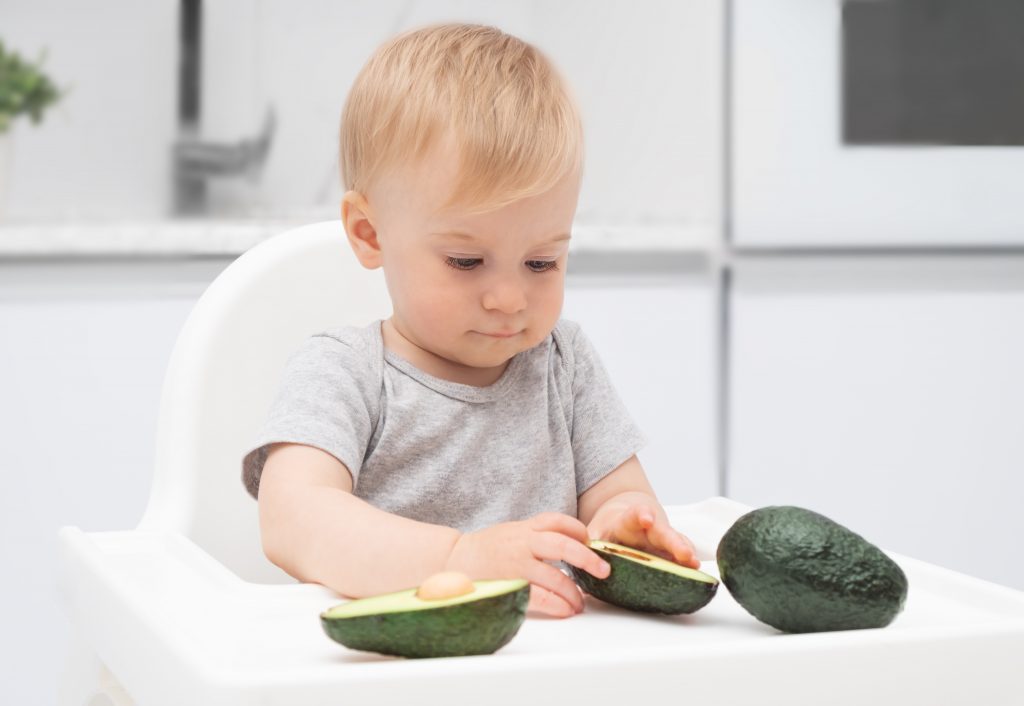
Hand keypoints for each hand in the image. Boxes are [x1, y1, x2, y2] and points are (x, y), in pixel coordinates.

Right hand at [444, 512, 610, 617]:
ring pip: (555, 576)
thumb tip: (570, 541)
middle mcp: (522, 542)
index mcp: (524, 527)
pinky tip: (565, 610)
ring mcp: (516, 564)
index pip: (559, 521)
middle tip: (603, 570)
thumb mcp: (512, 531)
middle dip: (588, 559)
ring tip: (580, 603)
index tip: (588, 541)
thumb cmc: (486, 549)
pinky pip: (539, 597)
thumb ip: (536, 534)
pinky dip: (557, 605)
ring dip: (573, 592)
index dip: (579, 530)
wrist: (451, 559)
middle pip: (564, 545)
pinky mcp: (509, 586)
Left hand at [594, 503, 698, 568]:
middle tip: (684, 552)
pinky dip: (689, 565)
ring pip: (678, 545)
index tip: (645, 517)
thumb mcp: (596, 534)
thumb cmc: (609, 530)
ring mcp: (663, 542)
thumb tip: (577, 570)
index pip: (634, 516)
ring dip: (686, 554)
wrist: (626, 517)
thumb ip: (587, 549)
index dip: (641, 516)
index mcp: (628, 522)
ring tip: (694, 564)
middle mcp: (650, 530)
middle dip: (674, 542)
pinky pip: (682, 558)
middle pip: (664, 533)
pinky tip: (696, 573)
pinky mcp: (672, 554)